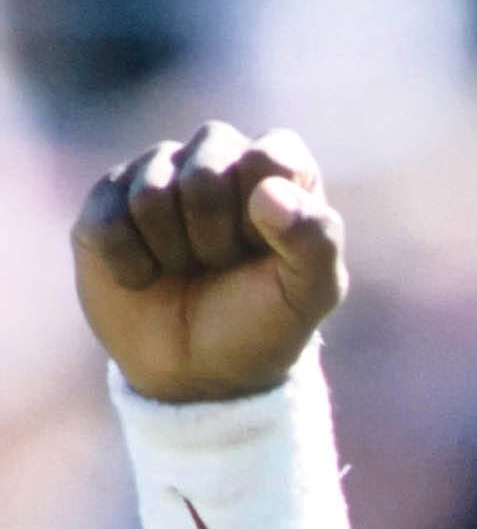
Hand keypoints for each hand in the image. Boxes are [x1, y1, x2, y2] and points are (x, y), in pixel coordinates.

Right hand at [71, 120, 345, 403]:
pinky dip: (131, 265)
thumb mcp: (310, 294)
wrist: (201, 373)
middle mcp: (214, 156)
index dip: (265, 214)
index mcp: (274, 168)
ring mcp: (155, 173)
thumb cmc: (263, 324)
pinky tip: (146, 277)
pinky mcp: (106, 200)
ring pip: (151, 193)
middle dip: (216, 238)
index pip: (270, 155)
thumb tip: (270, 193)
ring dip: (174, 252)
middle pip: (205, 170)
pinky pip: (108, 220)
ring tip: (187, 270)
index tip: (265, 251)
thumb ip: (316, 240)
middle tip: (221, 265)